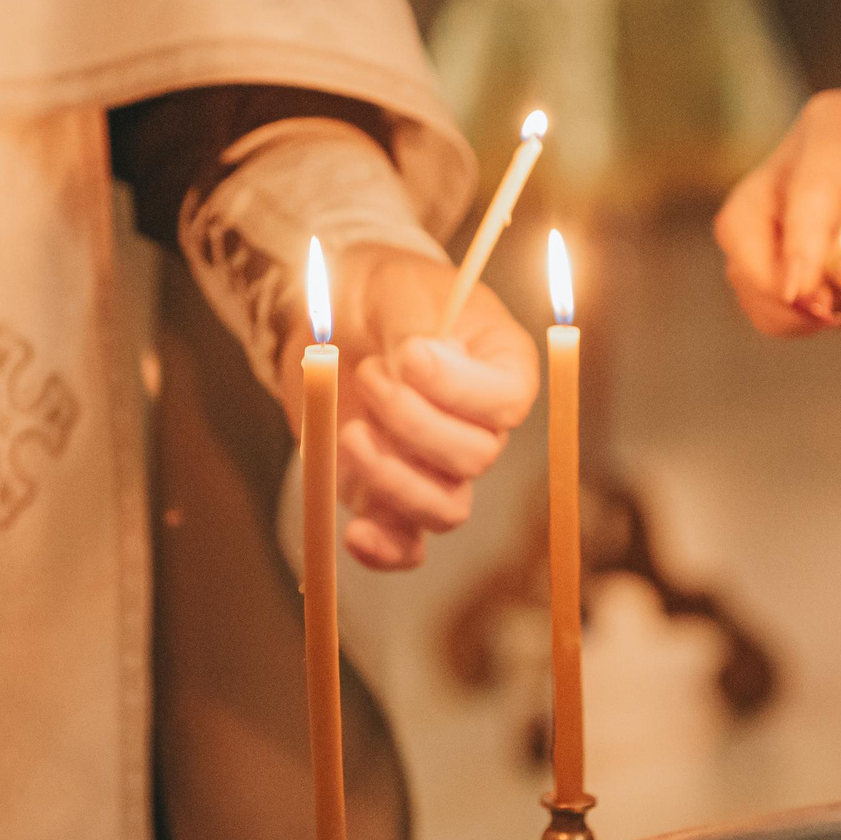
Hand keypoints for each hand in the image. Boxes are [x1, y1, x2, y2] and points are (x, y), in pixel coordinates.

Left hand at [280, 246, 539, 571]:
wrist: (333, 316)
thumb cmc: (382, 294)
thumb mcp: (402, 290)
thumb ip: (414, 326)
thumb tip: (418, 361)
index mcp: (502, 369)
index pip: (507, 401)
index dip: (458, 389)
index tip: (409, 354)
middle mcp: (478, 426)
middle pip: (474, 458)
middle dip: (412, 422)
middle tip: (369, 373)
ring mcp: (436, 467)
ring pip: (444, 509)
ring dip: (393, 479)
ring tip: (349, 431)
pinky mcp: (391, 494)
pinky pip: (406, 545)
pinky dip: (384, 549)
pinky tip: (355, 533)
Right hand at [714, 89, 840, 334]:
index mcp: (836, 127)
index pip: (802, 191)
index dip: (799, 246)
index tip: (805, 293)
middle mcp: (794, 159)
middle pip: (741, 225)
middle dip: (771, 280)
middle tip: (826, 313)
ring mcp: (780, 200)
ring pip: (743, 262)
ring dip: (783, 305)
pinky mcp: (783, 238)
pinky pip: (759, 286)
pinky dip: (788, 314)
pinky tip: (835, 312)